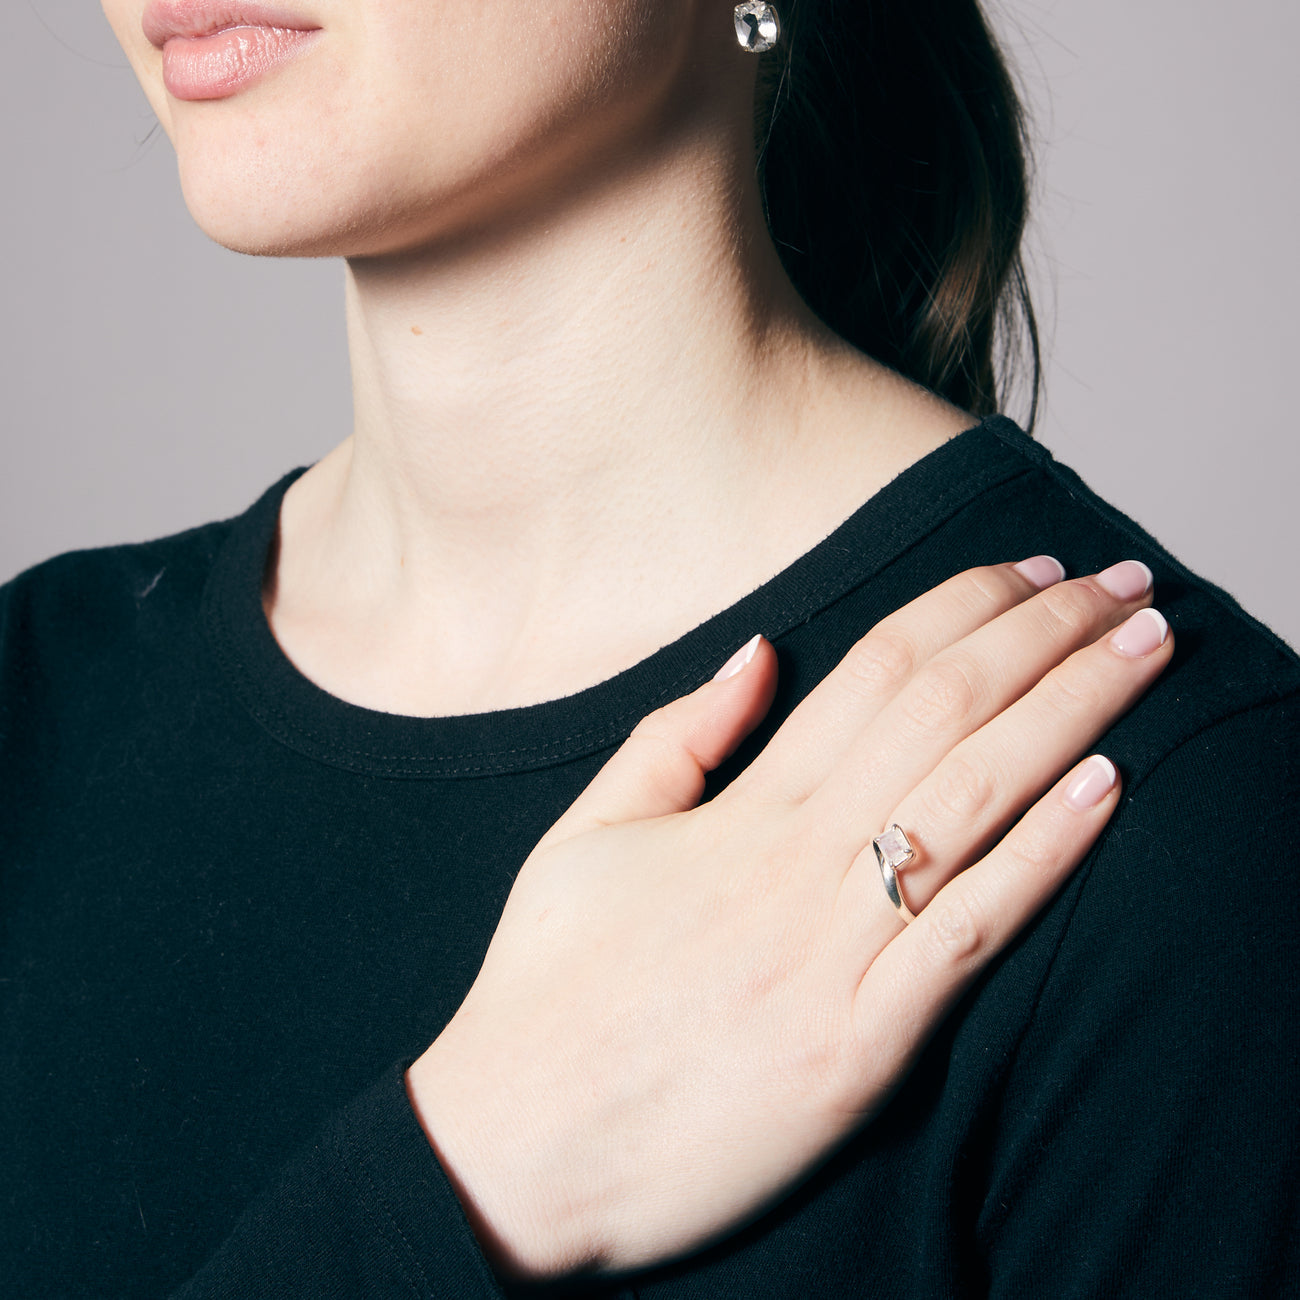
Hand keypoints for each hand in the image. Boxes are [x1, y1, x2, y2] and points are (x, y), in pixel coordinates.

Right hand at [406, 557, 1170, 1278]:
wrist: (520, 1147)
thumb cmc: (549, 987)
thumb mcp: (588, 833)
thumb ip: (678, 735)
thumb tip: (760, 651)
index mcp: (740, 811)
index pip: (876, 672)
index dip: (964, 607)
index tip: (1031, 570)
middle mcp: (797, 864)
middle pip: (946, 711)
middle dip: (1048, 634)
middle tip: (1124, 585)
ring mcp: (832, 955)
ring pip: (975, 799)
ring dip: (1075, 712)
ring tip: (1146, 650)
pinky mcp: (859, 1049)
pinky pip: (968, 935)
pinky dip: (1043, 855)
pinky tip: (1106, 788)